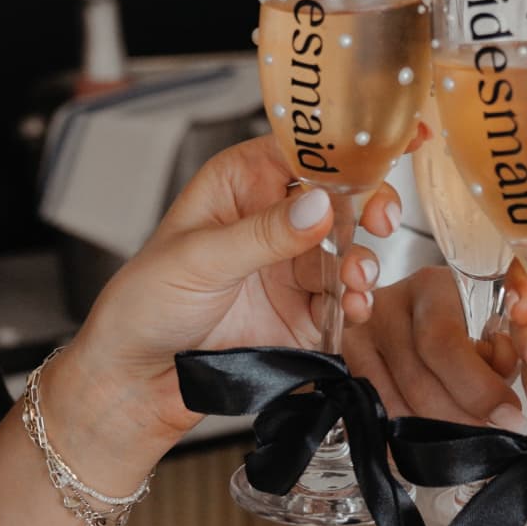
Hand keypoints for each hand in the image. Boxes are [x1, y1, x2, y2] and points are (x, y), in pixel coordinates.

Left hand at [47, 136, 401, 446]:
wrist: (137, 380)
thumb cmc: (144, 305)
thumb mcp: (198, 259)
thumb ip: (262, 234)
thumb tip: (318, 204)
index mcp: (242, 183)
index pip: (304, 149)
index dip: (349, 146)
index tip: (389, 144)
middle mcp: (272, 219)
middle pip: (341, 198)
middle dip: (369, 206)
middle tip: (380, 220)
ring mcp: (291, 266)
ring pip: (348, 250)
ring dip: (362, 262)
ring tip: (356, 280)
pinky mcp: (304, 312)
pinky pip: (345, 299)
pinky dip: (357, 303)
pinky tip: (354, 308)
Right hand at [344, 266, 524, 428]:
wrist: (414, 313)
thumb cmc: (464, 324)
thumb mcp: (489, 328)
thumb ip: (500, 360)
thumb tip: (503, 410)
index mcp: (430, 288)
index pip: (445, 343)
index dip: (479, 388)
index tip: (509, 416)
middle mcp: (385, 308)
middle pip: (417, 382)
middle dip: (460, 421)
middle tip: (490, 438)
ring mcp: (356, 339)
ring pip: (393, 407)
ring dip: (433, 436)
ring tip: (463, 438)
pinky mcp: (342, 370)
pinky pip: (373, 418)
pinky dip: (403, 440)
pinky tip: (430, 442)